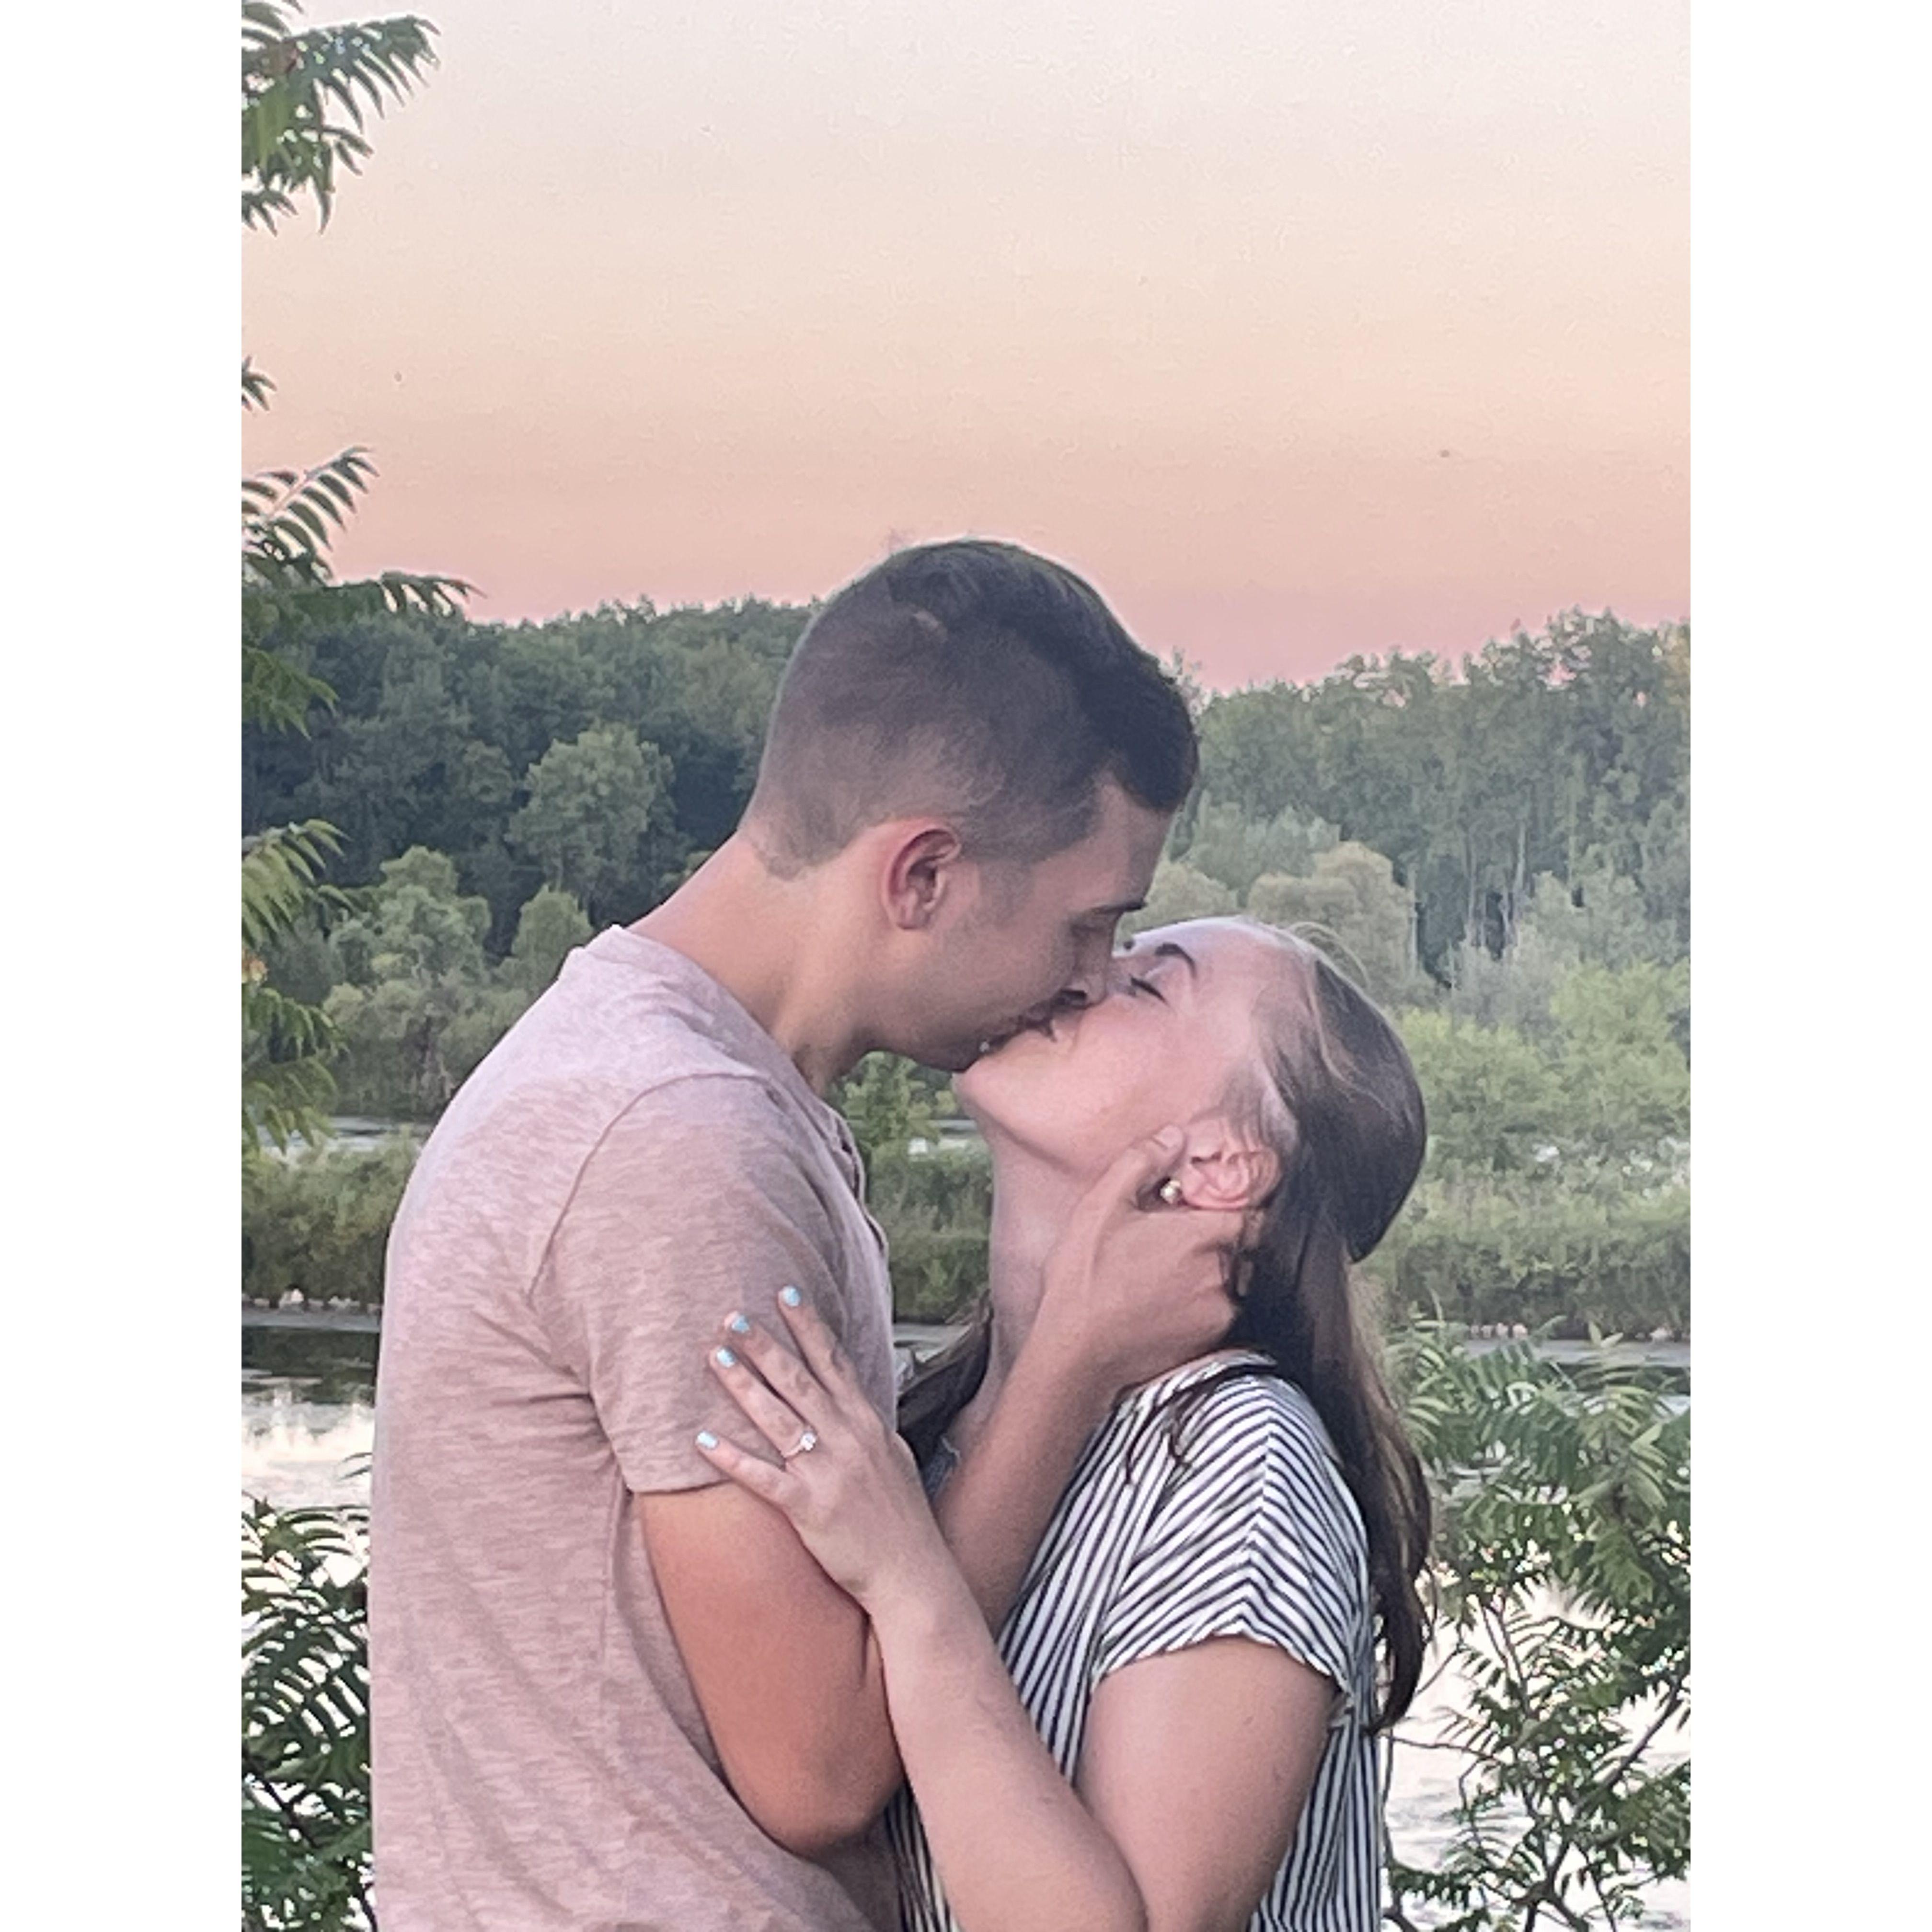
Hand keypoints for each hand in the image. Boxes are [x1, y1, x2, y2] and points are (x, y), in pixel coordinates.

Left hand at [695, 1293, 952, 1615]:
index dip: (808, 1326)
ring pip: (778, 1418)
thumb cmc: (902, 1519)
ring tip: (715, 1358)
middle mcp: (848, 1439)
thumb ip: (867, 1425)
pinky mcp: (809, 1509)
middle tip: (733, 1316)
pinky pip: (763, 1477)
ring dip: (743, 1385)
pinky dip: (732, 1458)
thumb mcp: (893, 1457)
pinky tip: (703, 1441)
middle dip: (765, 1345)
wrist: (914, 1573)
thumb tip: (850, 1398)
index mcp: (867, 1424)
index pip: (834, 1361)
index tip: (786, 1293)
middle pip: (800, 1380)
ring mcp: (828, 1473)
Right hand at [1028, 1128, 1246, 1402]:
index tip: (1221, 1207)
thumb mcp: (1102, 1206)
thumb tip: (1173, 1137)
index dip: (1240, 1206)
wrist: (1076, 1352)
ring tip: (1173, 1274)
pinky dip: (1207, 1303)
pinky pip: (1224, 1312)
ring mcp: (1219, 1310)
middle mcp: (1220, 1272)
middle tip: (1186, 1241)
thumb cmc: (1085, 1279)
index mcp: (1201, 1234)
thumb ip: (1142, 1162)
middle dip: (1227, 1240)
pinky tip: (1170, 1302)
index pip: (1252, 1212)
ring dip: (1218, 1273)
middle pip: (1248, 1248)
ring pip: (1238, 1281)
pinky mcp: (1210, 1340)